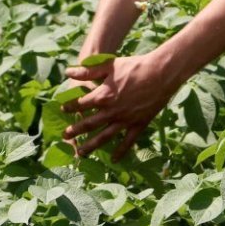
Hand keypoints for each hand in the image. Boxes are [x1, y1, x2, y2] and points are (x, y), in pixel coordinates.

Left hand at [60, 53, 183, 161]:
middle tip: (65, 136)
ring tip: (81, 153)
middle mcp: (111, 111)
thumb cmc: (134, 66)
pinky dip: (121, 151)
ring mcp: (125, 120)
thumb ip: (88, 71)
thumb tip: (68, 71)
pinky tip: (114, 160)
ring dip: (91, 146)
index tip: (64, 110)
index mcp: (102, 96)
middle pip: (88, 124)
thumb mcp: (109, 65)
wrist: (160, 73)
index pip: (81, 104)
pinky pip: (128, 141)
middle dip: (75, 130)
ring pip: (104, 137)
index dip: (71, 107)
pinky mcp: (139, 124)